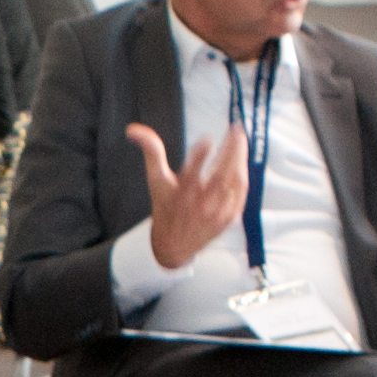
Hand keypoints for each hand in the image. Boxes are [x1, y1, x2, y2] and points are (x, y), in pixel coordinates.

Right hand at [134, 122, 251, 271]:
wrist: (175, 246)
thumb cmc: (165, 208)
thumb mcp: (156, 180)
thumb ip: (151, 152)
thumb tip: (133, 129)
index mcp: (180, 197)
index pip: (190, 175)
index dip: (199, 156)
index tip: (207, 138)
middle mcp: (199, 207)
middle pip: (218, 177)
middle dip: (229, 151)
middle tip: (235, 130)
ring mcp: (217, 214)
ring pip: (233, 183)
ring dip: (239, 159)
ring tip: (240, 138)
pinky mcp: (228, 219)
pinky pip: (240, 194)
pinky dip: (242, 175)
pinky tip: (242, 160)